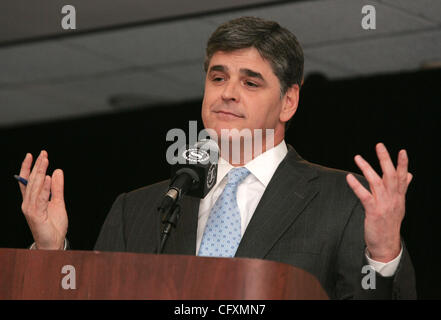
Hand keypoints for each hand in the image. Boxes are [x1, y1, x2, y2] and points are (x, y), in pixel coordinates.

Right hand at [18, 150, 67, 249]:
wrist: (54, 243)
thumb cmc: (54, 225)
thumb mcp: (58, 202)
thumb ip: (57, 188)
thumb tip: (57, 172)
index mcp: (32, 200)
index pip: (27, 181)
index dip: (28, 167)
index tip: (32, 155)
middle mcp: (28, 203)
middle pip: (31, 181)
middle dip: (37, 166)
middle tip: (43, 154)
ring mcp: (30, 209)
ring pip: (35, 187)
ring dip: (40, 173)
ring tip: (45, 161)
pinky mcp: (36, 215)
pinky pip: (41, 198)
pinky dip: (44, 188)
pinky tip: (48, 178)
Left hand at [346, 143, 411, 262]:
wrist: (386, 244)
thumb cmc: (390, 223)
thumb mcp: (399, 205)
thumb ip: (402, 188)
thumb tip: (410, 174)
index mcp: (399, 196)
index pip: (403, 177)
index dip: (403, 164)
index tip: (402, 151)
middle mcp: (393, 198)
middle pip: (390, 175)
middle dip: (385, 159)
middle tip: (379, 145)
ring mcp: (383, 204)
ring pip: (376, 182)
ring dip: (366, 168)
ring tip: (357, 157)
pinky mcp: (373, 211)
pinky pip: (364, 195)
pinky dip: (356, 185)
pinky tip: (349, 177)